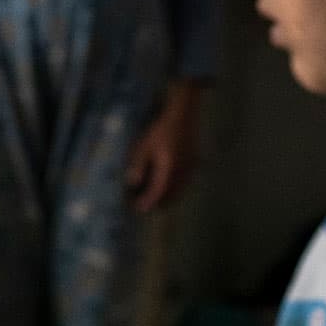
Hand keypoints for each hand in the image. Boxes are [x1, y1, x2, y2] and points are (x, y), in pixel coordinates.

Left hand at [125, 84, 201, 212]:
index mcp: (169, 169)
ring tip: (151, 198)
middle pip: (170, 197)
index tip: (137, 209)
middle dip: (157, 204)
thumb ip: (138, 165)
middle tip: (142, 205)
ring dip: (166, 198)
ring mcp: (190, 170)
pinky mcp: (193, 166)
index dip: (147, 203)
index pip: (158, 193)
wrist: (183, 116)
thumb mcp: (144, 146)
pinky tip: (164, 187)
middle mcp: (182, 173)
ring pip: (179, 192)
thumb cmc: (161, 130)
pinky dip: (173, 190)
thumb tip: (132, 183)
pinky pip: (183, 185)